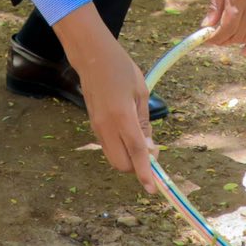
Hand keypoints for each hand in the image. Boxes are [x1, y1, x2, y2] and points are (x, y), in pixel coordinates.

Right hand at [54, 6, 159, 192]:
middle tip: (151, 152)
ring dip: (128, 158)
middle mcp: (106, 126)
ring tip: (140, 139)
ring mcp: (97, 127)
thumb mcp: (140, 92)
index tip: (153, 189)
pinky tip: (128, 133)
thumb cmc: (121, 69)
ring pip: (113, 157)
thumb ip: (144, 122)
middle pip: (122, 164)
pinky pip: (108, 147)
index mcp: (122, 116)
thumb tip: (149, 148)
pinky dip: (120, 149)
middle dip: (137, 166)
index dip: (146, 172)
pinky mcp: (93, 125)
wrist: (92, 56)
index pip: (137, 152)